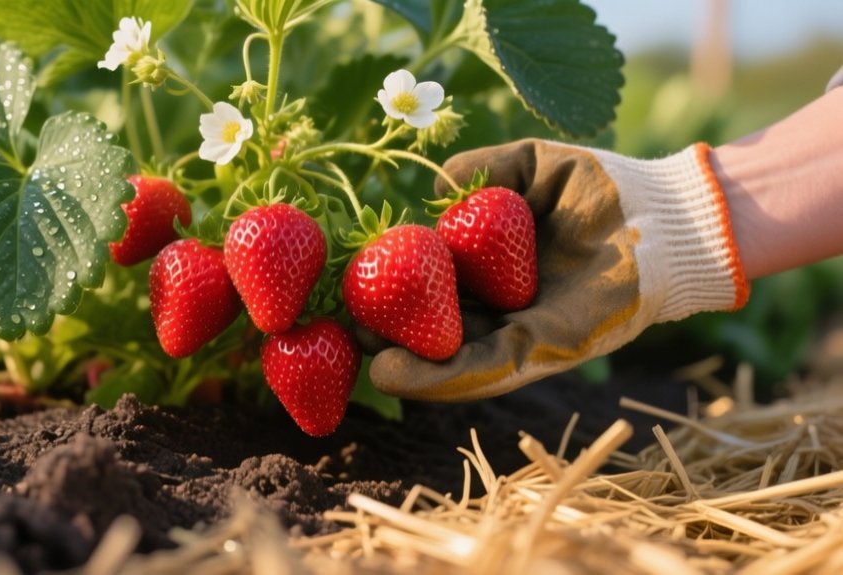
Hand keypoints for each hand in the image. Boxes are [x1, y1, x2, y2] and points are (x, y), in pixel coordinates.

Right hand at [368, 138, 750, 400]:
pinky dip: (439, 376)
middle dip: (388, 334)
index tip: (351, 286)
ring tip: (356, 363)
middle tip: (343, 330)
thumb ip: (484, 170)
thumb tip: (436, 188)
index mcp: (495, 270)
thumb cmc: (603, 187)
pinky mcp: (546, 351)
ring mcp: (525, 334)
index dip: (391, 289)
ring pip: (452, 359)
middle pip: (434, 328)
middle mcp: (505, 308)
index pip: (432, 285)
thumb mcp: (532, 166)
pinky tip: (392, 374)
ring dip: (403, 366)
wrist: (664, 215)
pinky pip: (486, 368)